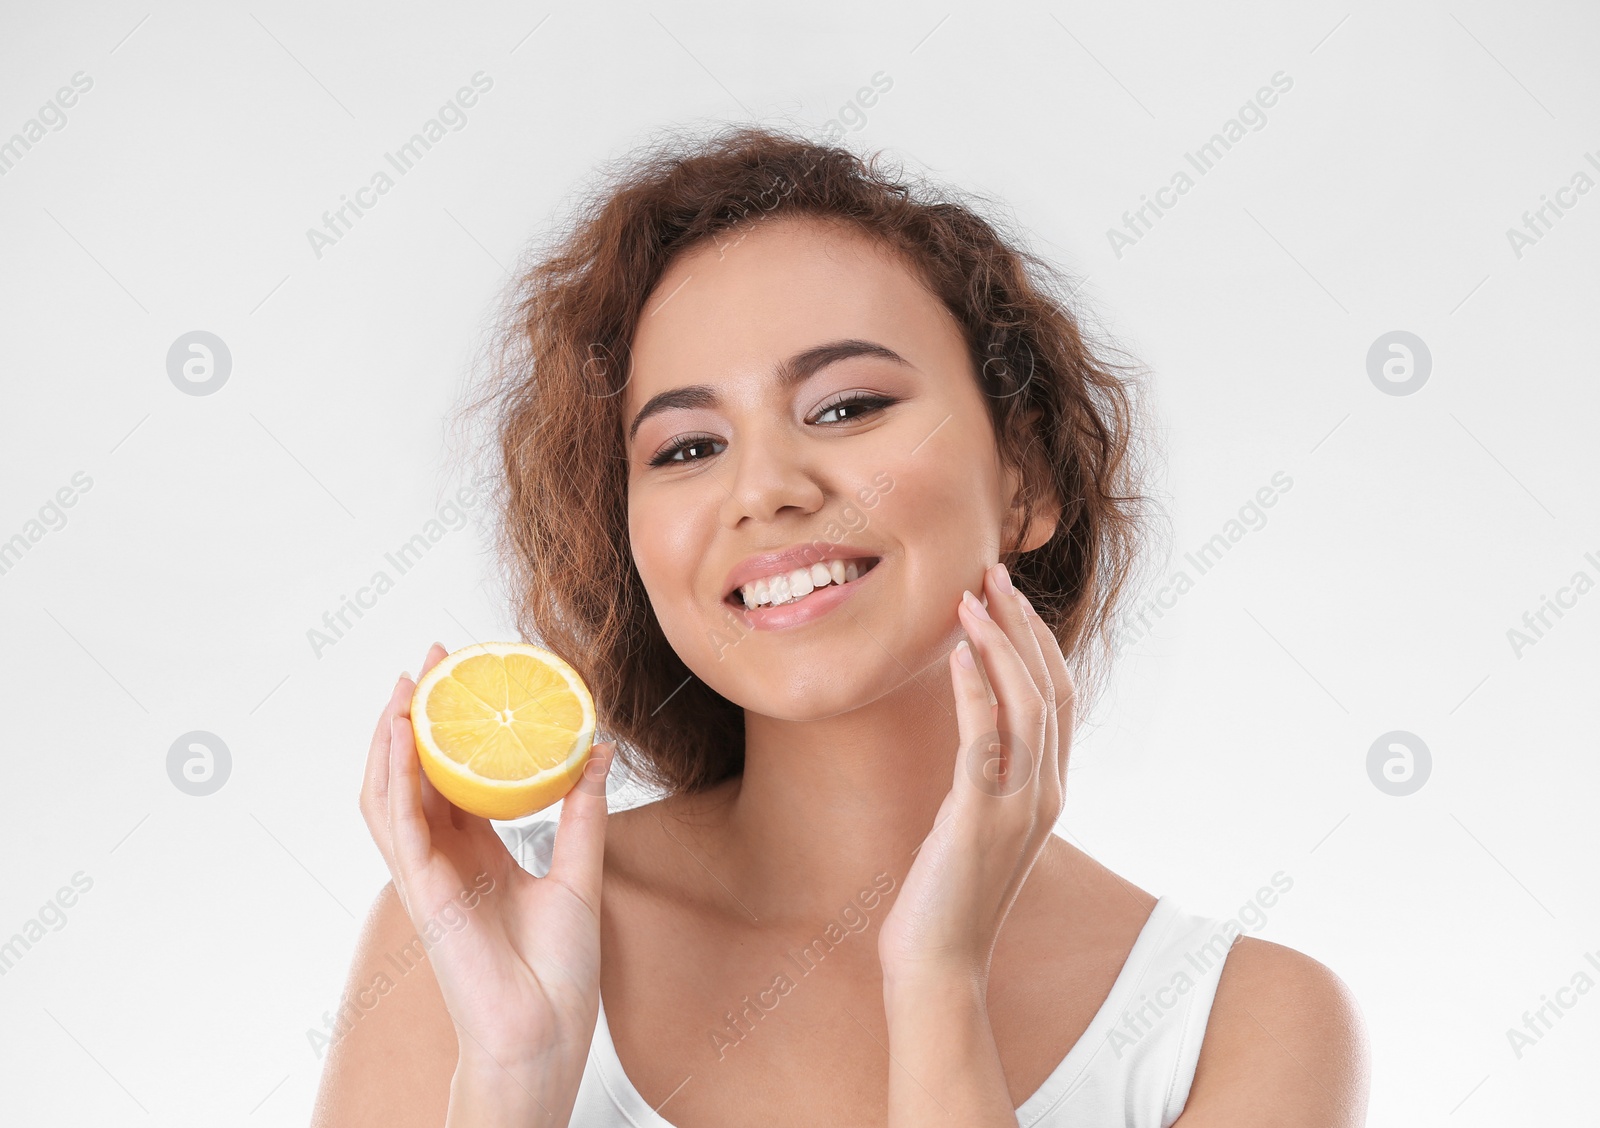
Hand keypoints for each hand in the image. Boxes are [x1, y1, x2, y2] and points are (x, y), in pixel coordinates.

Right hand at [359, 642, 615, 1115]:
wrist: (546, 1035)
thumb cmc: (559, 974)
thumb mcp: (580, 874)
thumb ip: (583, 812)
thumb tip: (598, 749)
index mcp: (478, 854)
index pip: (453, 776)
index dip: (451, 727)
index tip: (465, 675)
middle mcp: (445, 859)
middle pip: (415, 773)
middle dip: (417, 714)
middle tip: (433, 658)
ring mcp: (427, 875)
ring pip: (390, 792)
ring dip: (391, 736)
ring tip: (407, 685)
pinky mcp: (422, 892)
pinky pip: (398, 825)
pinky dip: (395, 777)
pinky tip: (402, 735)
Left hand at [877, 562, 1074, 991]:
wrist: (938, 962)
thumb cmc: (948, 892)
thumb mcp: (976, 822)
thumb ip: (988, 776)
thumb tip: (973, 727)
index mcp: (1048, 790)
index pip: (1057, 696)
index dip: (1037, 639)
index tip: (1007, 595)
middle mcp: (1045, 793)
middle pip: (1049, 687)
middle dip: (1022, 623)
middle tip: (993, 573)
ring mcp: (1018, 807)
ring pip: (1026, 704)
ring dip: (999, 642)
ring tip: (971, 597)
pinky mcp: (980, 819)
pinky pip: (986, 741)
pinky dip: (977, 691)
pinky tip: (958, 655)